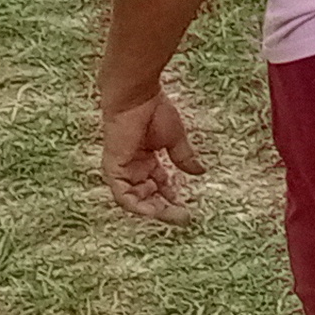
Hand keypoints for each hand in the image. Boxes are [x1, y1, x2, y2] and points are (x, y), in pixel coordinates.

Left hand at [101, 88, 205, 219]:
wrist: (136, 97)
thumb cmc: (153, 110)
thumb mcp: (175, 139)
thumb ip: (184, 157)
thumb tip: (200, 171)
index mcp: (145, 159)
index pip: (158, 184)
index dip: (171, 196)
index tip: (187, 207)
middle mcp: (133, 167)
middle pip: (147, 195)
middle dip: (164, 208)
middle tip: (183, 217)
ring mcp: (122, 169)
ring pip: (135, 199)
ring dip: (154, 209)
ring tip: (173, 215)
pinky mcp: (114, 170)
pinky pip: (123, 195)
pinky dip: (137, 205)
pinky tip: (154, 211)